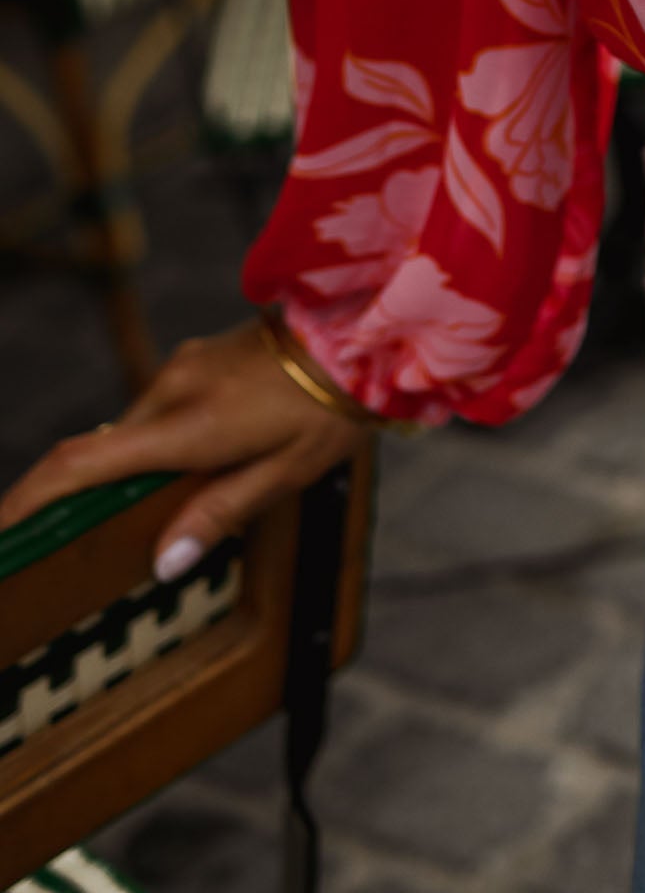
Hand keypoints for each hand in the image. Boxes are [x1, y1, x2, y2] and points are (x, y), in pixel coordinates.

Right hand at [0, 319, 361, 580]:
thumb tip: (163, 563)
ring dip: (137, 466)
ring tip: (163, 506)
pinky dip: (161, 441)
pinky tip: (200, 460)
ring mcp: (183, 366)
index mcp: (186, 425)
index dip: (29, 498)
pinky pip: (160, 407)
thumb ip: (219, 514)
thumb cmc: (329, 407)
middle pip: (105, 452)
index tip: (2, 529)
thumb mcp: (283, 473)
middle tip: (82, 541)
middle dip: (90, 495)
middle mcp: (171, 388)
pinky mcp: (197, 356)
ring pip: (136, 430)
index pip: (80, 463)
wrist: (361, 329)